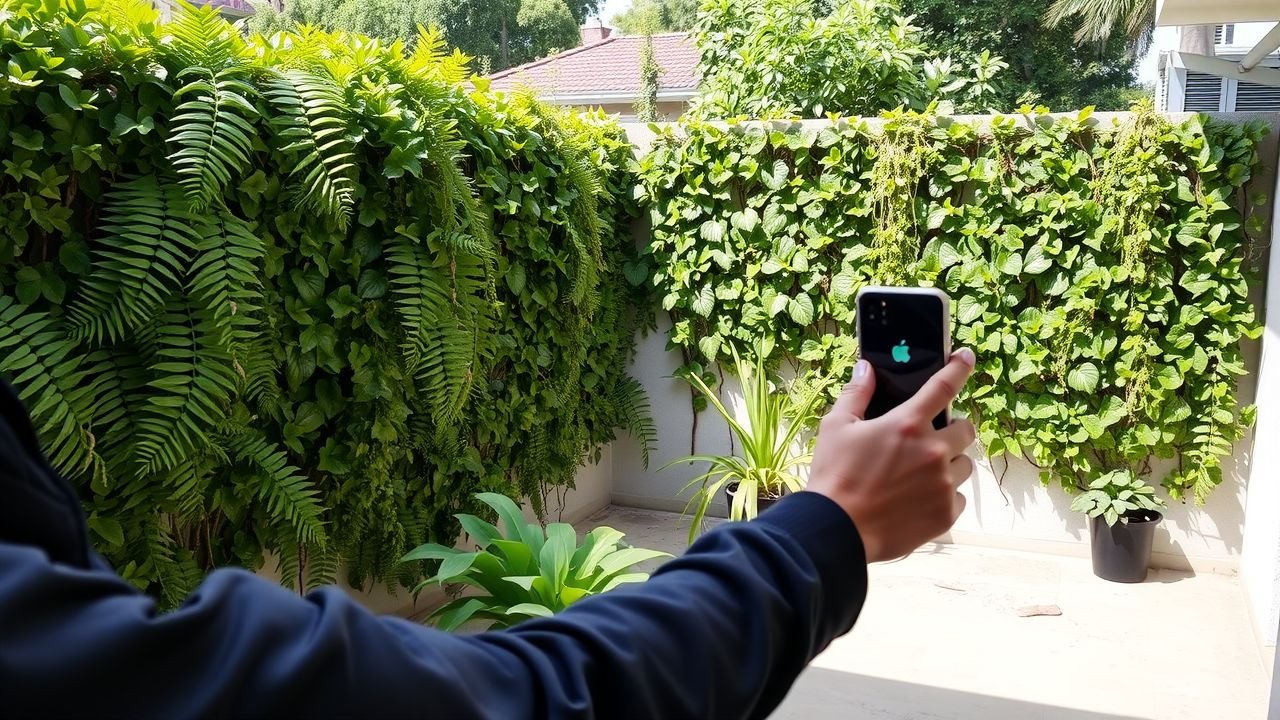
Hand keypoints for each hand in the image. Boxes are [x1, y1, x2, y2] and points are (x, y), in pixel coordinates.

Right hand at [807, 349, 976, 562]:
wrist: (837, 530)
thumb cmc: (834, 476)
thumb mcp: (835, 427)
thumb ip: (856, 394)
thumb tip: (866, 369)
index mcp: (907, 424)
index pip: (943, 386)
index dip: (959, 368)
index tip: (967, 357)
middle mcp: (933, 451)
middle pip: (966, 430)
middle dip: (953, 430)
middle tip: (932, 439)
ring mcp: (943, 484)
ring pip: (964, 465)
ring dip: (949, 464)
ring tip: (921, 475)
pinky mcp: (946, 513)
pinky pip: (959, 497)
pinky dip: (944, 496)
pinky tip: (919, 499)